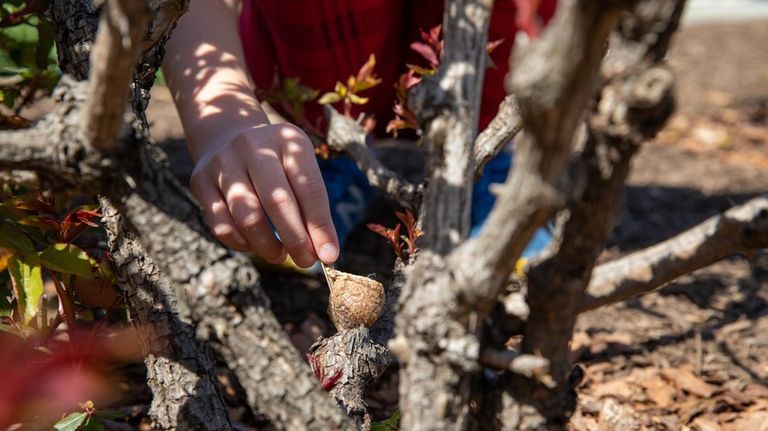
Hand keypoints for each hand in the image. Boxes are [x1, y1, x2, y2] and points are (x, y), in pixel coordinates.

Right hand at [189, 123, 338, 266]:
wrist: (228, 138)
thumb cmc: (276, 164)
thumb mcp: (299, 171)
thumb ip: (313, 209)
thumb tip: (325, 253)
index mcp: (287, 139)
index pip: (309, 188)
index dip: (320, 226)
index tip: (329, 256)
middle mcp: (253, 145)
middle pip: (277, 202)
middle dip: (296, 239)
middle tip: (306, 262)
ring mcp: (223, 162)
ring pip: (247, 216)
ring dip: (267, 245)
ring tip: (280, 255)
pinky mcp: (200, 181)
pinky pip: (221, 225)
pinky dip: (242, 243)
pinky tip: (255, 245)